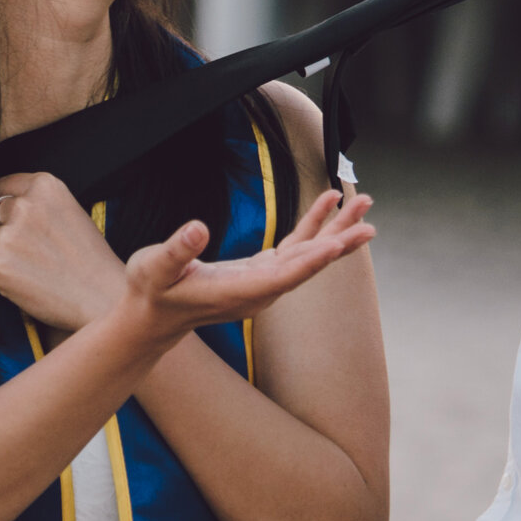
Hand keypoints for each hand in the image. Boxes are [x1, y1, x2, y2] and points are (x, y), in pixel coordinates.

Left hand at [0, 173, 129, 331]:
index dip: (8, 204)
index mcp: (45, 186)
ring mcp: (9, 235)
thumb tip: (4, 206)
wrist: (101, 297)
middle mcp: (25, 206)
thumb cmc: (90, 259)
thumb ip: (39, 204)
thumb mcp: (71, 212)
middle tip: (26, 248)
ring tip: (25, 265)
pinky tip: (18, 276)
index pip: (4, 186)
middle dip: (2, 228)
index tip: (16, 219)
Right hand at [127, 190, 374, 337]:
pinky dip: (314, 225)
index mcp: (238, 292)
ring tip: (362, 204)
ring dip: (336, 229)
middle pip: (307, 264)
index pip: (282, 277)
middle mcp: (259, 291)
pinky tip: (329, 204)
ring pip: (308, 254)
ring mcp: (263, 282)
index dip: (311, 261)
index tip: (338, 244)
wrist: (153, 317)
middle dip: (339, 239)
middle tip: (368, 218)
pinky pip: (296, 247)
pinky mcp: (261, 271)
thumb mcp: (154, 268)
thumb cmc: (151, 292)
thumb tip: (197, 228)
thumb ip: (177, 251)